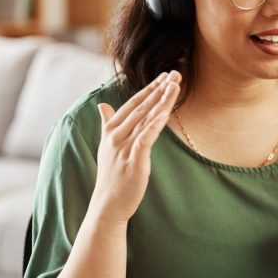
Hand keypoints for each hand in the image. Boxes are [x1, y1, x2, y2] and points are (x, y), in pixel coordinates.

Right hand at [89, 71, 180, 226]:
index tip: (164, 76)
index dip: (149, 89)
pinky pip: (145, 138)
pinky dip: (155, 124)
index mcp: (111, 129)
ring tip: (175, 85)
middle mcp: (116, 135)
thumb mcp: (106, 146)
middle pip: (142, 107)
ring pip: (145, 119)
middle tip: (176, 73)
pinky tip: (165, 113)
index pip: (133, 104)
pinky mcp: (133, 161)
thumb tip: (101, 105)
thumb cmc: (111, 175)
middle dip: (159, 89)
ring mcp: (124, 148)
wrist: (108, 204)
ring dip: (162, 101)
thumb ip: (106, 123)